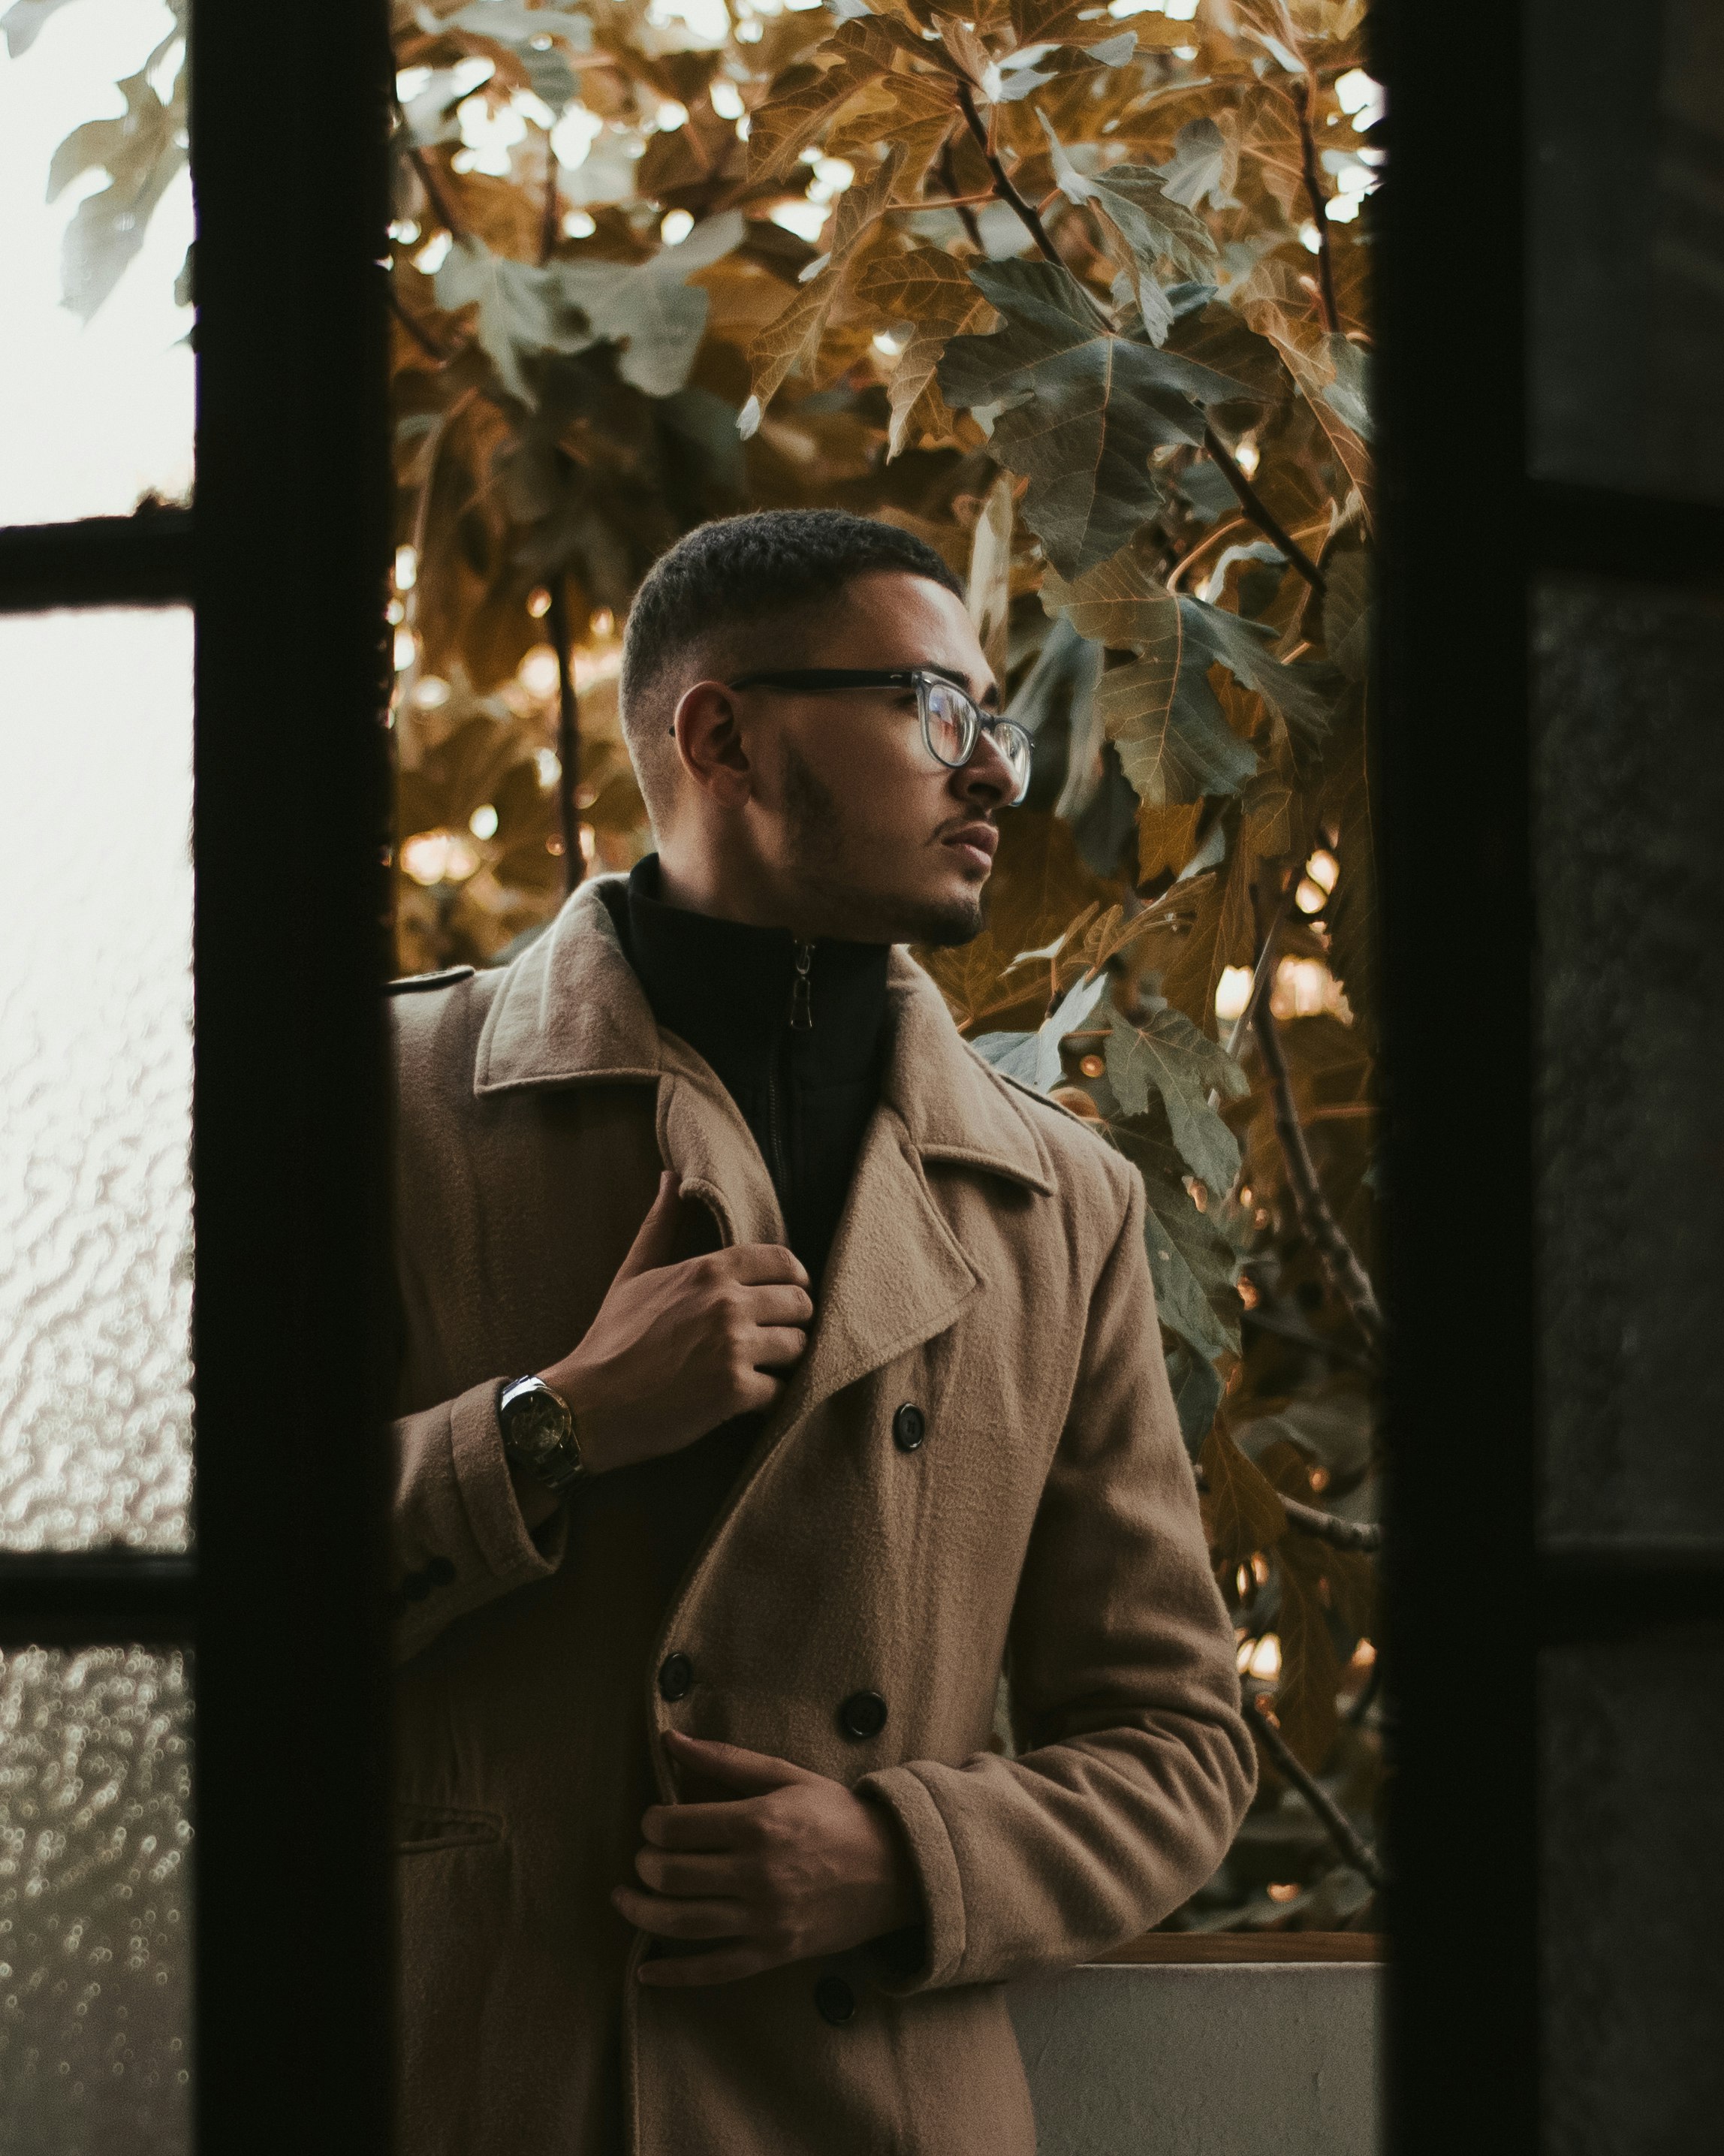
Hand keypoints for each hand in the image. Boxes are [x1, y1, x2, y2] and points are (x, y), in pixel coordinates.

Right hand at [539, 1172, 812, 1477]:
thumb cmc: (612, 1339)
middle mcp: (727, 1303)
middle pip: (800, 1304)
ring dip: (782, 1361)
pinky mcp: (736, 1392)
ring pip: (797, 1347)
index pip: (784, 1261)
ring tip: (757, 1367)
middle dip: (792, 1322)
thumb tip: (670, 1177)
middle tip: (773, 1337)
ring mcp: (734, 1347)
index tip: (787, 1296)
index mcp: (708, 1270)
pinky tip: (744, 1397)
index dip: (794, 1280)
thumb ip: (661, 1225)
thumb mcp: (634, 1274)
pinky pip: (780, 1390)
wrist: (590, 1404)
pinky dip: (767, 1397)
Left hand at [612, 1730, 921, 1986]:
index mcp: (761, 1823)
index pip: (678, 1827)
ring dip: (641, 1913)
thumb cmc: (836, 1814)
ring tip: (624, 1899)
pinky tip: (645, 1971)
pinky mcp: (773, 1954)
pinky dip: (674, 1975)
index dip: (653, 1823)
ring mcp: (766, 1920)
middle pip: (673, 1875)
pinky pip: (713, 1970)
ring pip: (683, 1925)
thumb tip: (671, 1740)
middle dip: (645, 1865)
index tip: (653, 1820)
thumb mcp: (786, 1776)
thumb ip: (725, 1760)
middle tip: (643, 1857)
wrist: (895, 1869)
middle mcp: (759, 1874)